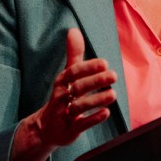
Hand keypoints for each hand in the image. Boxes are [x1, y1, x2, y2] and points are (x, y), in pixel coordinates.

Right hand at [36, 28, 117, 146]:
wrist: (47, 128)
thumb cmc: (62, 96)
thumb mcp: (66, 75)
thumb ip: (73, 55)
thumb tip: (74, 30)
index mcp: (62, 82)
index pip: (73, 72)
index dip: (88, 67)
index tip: (104, 63)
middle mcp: (61, 96)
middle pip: (77, 87)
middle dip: (95, 81)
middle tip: (113, 76)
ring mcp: (64, 114)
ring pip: (79, 106)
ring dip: (96, 100)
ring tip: (113, 94)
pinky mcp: (70, 129)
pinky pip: (81, 124)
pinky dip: (93, 118)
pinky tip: (106, 113)